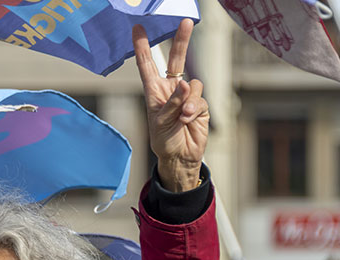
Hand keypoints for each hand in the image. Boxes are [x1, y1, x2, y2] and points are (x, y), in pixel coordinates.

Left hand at [132, 19, 208, 191]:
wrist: (180, 157)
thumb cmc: (164, 140)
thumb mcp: (160, 121)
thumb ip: (172, 102)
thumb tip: (186, 85)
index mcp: (154, 91)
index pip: (147, 64)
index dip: (142, 46)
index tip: (138, 28)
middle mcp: (171, 89)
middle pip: (177, 59)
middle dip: (181, 40)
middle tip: (186, 22)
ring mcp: (187, 96)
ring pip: (193, 84)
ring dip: (188, 100)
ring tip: (182, 117)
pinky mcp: (200, 105)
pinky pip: (200, 98)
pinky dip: (194, 109)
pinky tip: (188, 120)